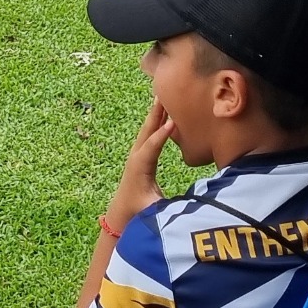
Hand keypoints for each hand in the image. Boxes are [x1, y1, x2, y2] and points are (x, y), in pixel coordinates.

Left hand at [111, 101, 176, 221]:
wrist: (122, 211)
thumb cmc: (139, 211)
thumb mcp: (154, 211)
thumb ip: (166, 207)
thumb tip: (185, 206)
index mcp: (140, 168)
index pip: (152, 148)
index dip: (162, 135)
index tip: (172, 122)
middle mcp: (136, 157)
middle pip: (147, 131)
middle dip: (156, 114)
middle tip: (164, 95)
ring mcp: (137, 154)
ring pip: (147, 129)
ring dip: (155, 113)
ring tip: (163, 96)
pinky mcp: (140, 155)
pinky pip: (149, 134)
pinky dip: (156, 121)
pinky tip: (163, 112)